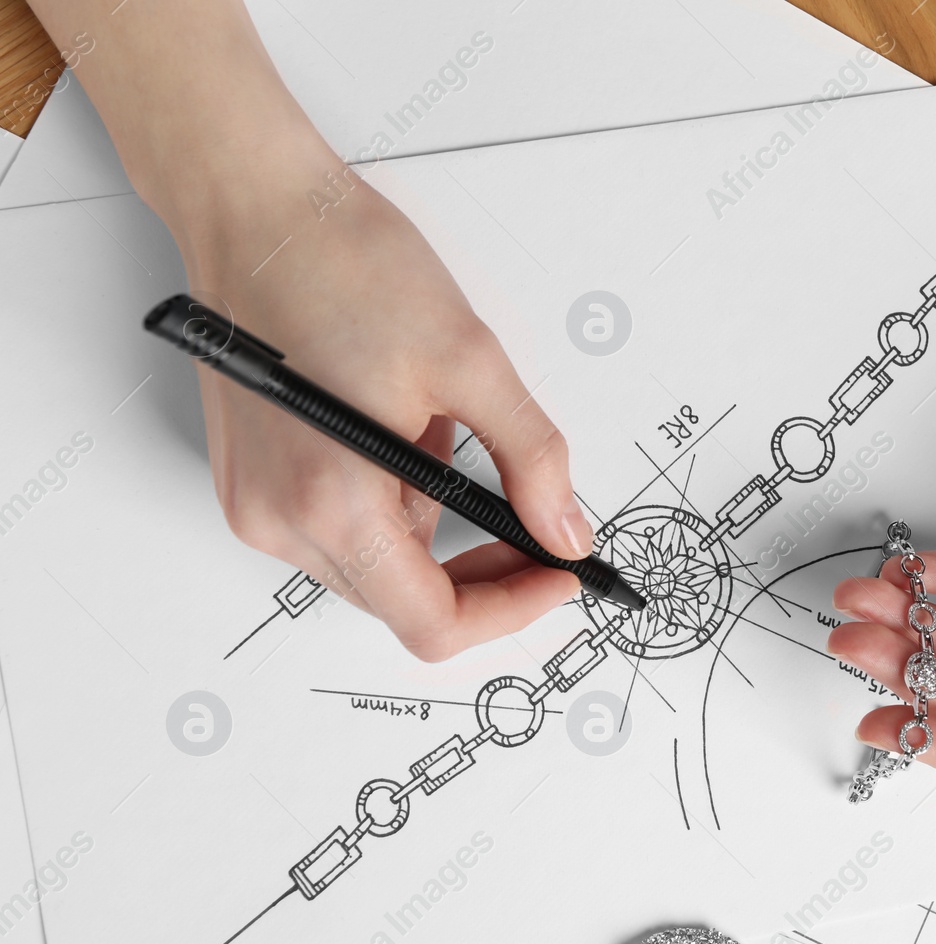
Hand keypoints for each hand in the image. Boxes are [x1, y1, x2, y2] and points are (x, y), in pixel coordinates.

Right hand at [181, 142, 589, 660]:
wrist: (256, 208)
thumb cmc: (342, 264)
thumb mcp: (469, 360)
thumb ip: (531, 459)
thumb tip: (565, 529)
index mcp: (332, 503)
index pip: (432, 623)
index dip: (510, 609)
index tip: (557, 576)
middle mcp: (279, 521)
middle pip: (404, 604)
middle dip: (481, 570)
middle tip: (534, 516)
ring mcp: (255, 507)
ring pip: (376, 567)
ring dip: (434, 526)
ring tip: (440, 432)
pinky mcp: (250, 485)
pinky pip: (340, 529)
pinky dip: (390, 502)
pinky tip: (400, 432)